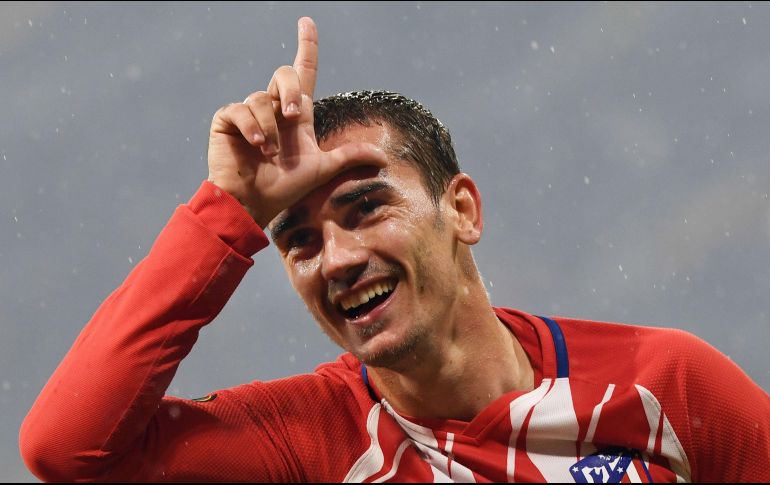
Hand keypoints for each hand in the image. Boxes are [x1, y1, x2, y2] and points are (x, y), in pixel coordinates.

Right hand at [206, 17, 387, 227]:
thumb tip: (383, 156)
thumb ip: (349, 157)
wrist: (254, 203)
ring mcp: (249, 114)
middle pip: (285, 75)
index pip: (303, 73)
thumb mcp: (322, 169)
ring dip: (270, 127)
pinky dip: (252, 128)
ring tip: (271, 152)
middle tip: (294, 118)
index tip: (307, 22)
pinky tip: (257, 147)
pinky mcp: (227, 120)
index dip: (306, 46)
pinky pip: (240, 109)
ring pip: (261, 97)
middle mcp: (273, 109)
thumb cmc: (285, 188)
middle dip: (291, 90)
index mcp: (296, 115)